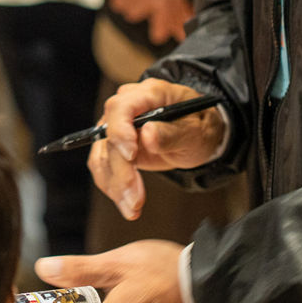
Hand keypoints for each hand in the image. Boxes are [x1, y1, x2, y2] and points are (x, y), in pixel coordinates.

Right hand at [89, 78, 227, 219]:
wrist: (196, 134)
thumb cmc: (198, 127)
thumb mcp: (195, 131)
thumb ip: (172, 133)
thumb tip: (147, 134)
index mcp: (149, 94)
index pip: (121, 107)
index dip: (120, 131)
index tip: (131, 156)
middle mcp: (127, 106)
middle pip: (109, 136)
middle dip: (121, 171)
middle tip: (136, 199)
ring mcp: (117, 125)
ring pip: (103, 156)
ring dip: (115, 185)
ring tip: (133, 208)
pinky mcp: (113, 145)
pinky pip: (103, 166)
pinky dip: (113, 187)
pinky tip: (127, 203)